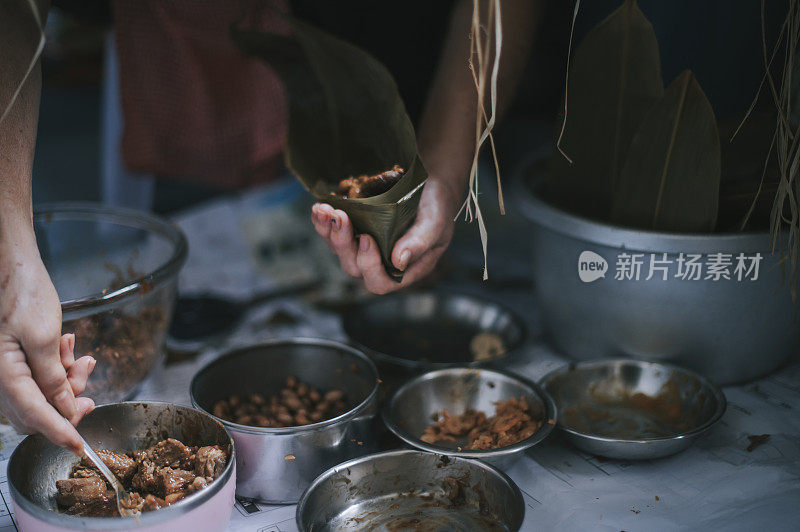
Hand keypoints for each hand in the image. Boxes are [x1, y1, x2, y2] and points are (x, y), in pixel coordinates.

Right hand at [0, 246, 95, 454]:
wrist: (12, 266)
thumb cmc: (21, 293)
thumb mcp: (43, 337)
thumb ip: (53, 378)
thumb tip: (64, 409)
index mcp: (3, 376)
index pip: (35, 417)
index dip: (60, 433)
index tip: (79, 447)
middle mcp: (1, 379)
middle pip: (38, 411)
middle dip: (68, 401)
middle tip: (88, 383)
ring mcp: (6, 371)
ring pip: (42, 395)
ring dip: (67, 381)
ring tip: (80, 356)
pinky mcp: (14, 361)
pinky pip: (39, 378)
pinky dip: (59, 369)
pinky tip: (69, 347)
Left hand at [311, 178, 460, 293]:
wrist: (429, 183)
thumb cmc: (437, 205)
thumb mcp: (436, 221)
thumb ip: (420, 242)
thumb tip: (397, 262)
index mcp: (405, 269)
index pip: (381, 282)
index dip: (369, 266)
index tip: (367, 238)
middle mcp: (383, 263)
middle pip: (354, 267)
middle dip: (343, 243)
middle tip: (340, 216)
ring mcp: (366, 247)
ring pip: (340, 250)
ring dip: (328, 232)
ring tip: (324, 210)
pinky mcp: (355, 230)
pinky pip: (334, 233)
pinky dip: (324, 221)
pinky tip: (319, 207)